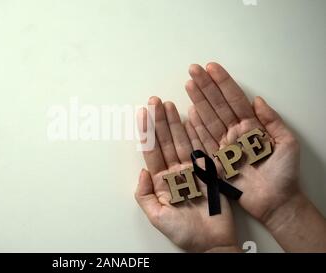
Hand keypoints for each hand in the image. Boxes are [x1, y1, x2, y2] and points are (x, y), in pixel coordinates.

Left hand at [135, 97, 239, 251]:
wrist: (213, 243)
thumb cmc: (185, 234)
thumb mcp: (157, 217)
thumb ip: (144, 196)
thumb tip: (142, 172)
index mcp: (161, 182)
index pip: (152, 152)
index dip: (147, 133)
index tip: (142, 113)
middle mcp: (175, 173)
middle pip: (166, 142)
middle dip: (159, 121)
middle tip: (155, 101)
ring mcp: (192, 170)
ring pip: (181, 141)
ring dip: (175, 123)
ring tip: (169, 104)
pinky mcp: (208, 171)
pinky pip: (201, 148)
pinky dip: (196, 134)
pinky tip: (189, 119)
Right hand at [184, 62, 299, 225]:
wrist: (276, 201)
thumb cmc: (284, 174)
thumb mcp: (287, 143)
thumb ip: (272, 121)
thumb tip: (257, 101)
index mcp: (252, 126)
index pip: (235, 99)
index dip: (223, 83)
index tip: (211, 68)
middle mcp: (235, 133)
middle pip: (218, 105)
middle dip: (205, 86)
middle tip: (193, 69)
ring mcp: (223, 145)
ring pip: (208, 119)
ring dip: (198, 101)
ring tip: (188, 84)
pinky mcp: (215, 160)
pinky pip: (202, 140)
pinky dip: (195, 127)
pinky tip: (189, 113)